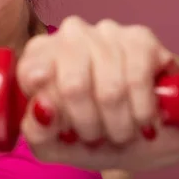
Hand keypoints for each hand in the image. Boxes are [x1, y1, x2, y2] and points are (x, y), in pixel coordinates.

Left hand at [16, 16, 178, 171]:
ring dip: (119, 125)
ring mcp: (106, 33)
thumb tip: (43, 108)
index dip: (53, 114)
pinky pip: (139, 80)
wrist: (146, 138)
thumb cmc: (94, 136)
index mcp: (39, 56)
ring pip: (109, 89)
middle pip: (72, 85)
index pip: (32, 75)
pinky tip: (143, 120)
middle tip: (97, 137)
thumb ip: (37, 133)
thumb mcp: (56, 146)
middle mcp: (69, 35)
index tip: (66, 131)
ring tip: (121, 131)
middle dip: (89, 125)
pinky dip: (142, 112)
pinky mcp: (141, 38)